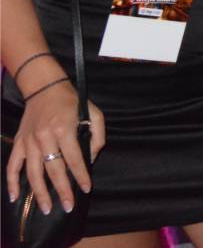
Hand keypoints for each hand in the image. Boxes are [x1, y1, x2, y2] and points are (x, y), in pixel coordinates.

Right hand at [5, 82, 104, 214]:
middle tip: (68, 206)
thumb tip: (91, 159)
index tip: (86, 189)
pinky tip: (14, 197)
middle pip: (54, 170)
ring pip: (33, 173)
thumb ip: (97, 136)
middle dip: (62, 190)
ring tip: (47, 208)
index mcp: (64, 129)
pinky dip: (11, 182)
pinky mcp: (19, 143)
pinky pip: (12, 166)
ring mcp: (29, 142)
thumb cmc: (72, 101)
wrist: (45, 88)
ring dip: (40, 192)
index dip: (81, 176)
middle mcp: (44, 137)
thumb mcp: (93, 113)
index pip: (74, 159)